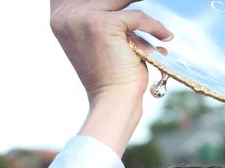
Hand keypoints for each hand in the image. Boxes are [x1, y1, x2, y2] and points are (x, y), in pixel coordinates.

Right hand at [49, 0, 172, 153]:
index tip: (123, 2)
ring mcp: (82, 18)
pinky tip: (166, 37)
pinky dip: (154, 27)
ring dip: (142, 12)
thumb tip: (129, 0)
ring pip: (121, 1)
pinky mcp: (103, 24)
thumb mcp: (101, 40)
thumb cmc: (110, 76)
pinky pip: (136, 16)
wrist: (113, 101)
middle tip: (141, 6)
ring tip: (158, 24)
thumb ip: (105, 16)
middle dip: (127, 1)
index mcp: (59, 17)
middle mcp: (66, 15)